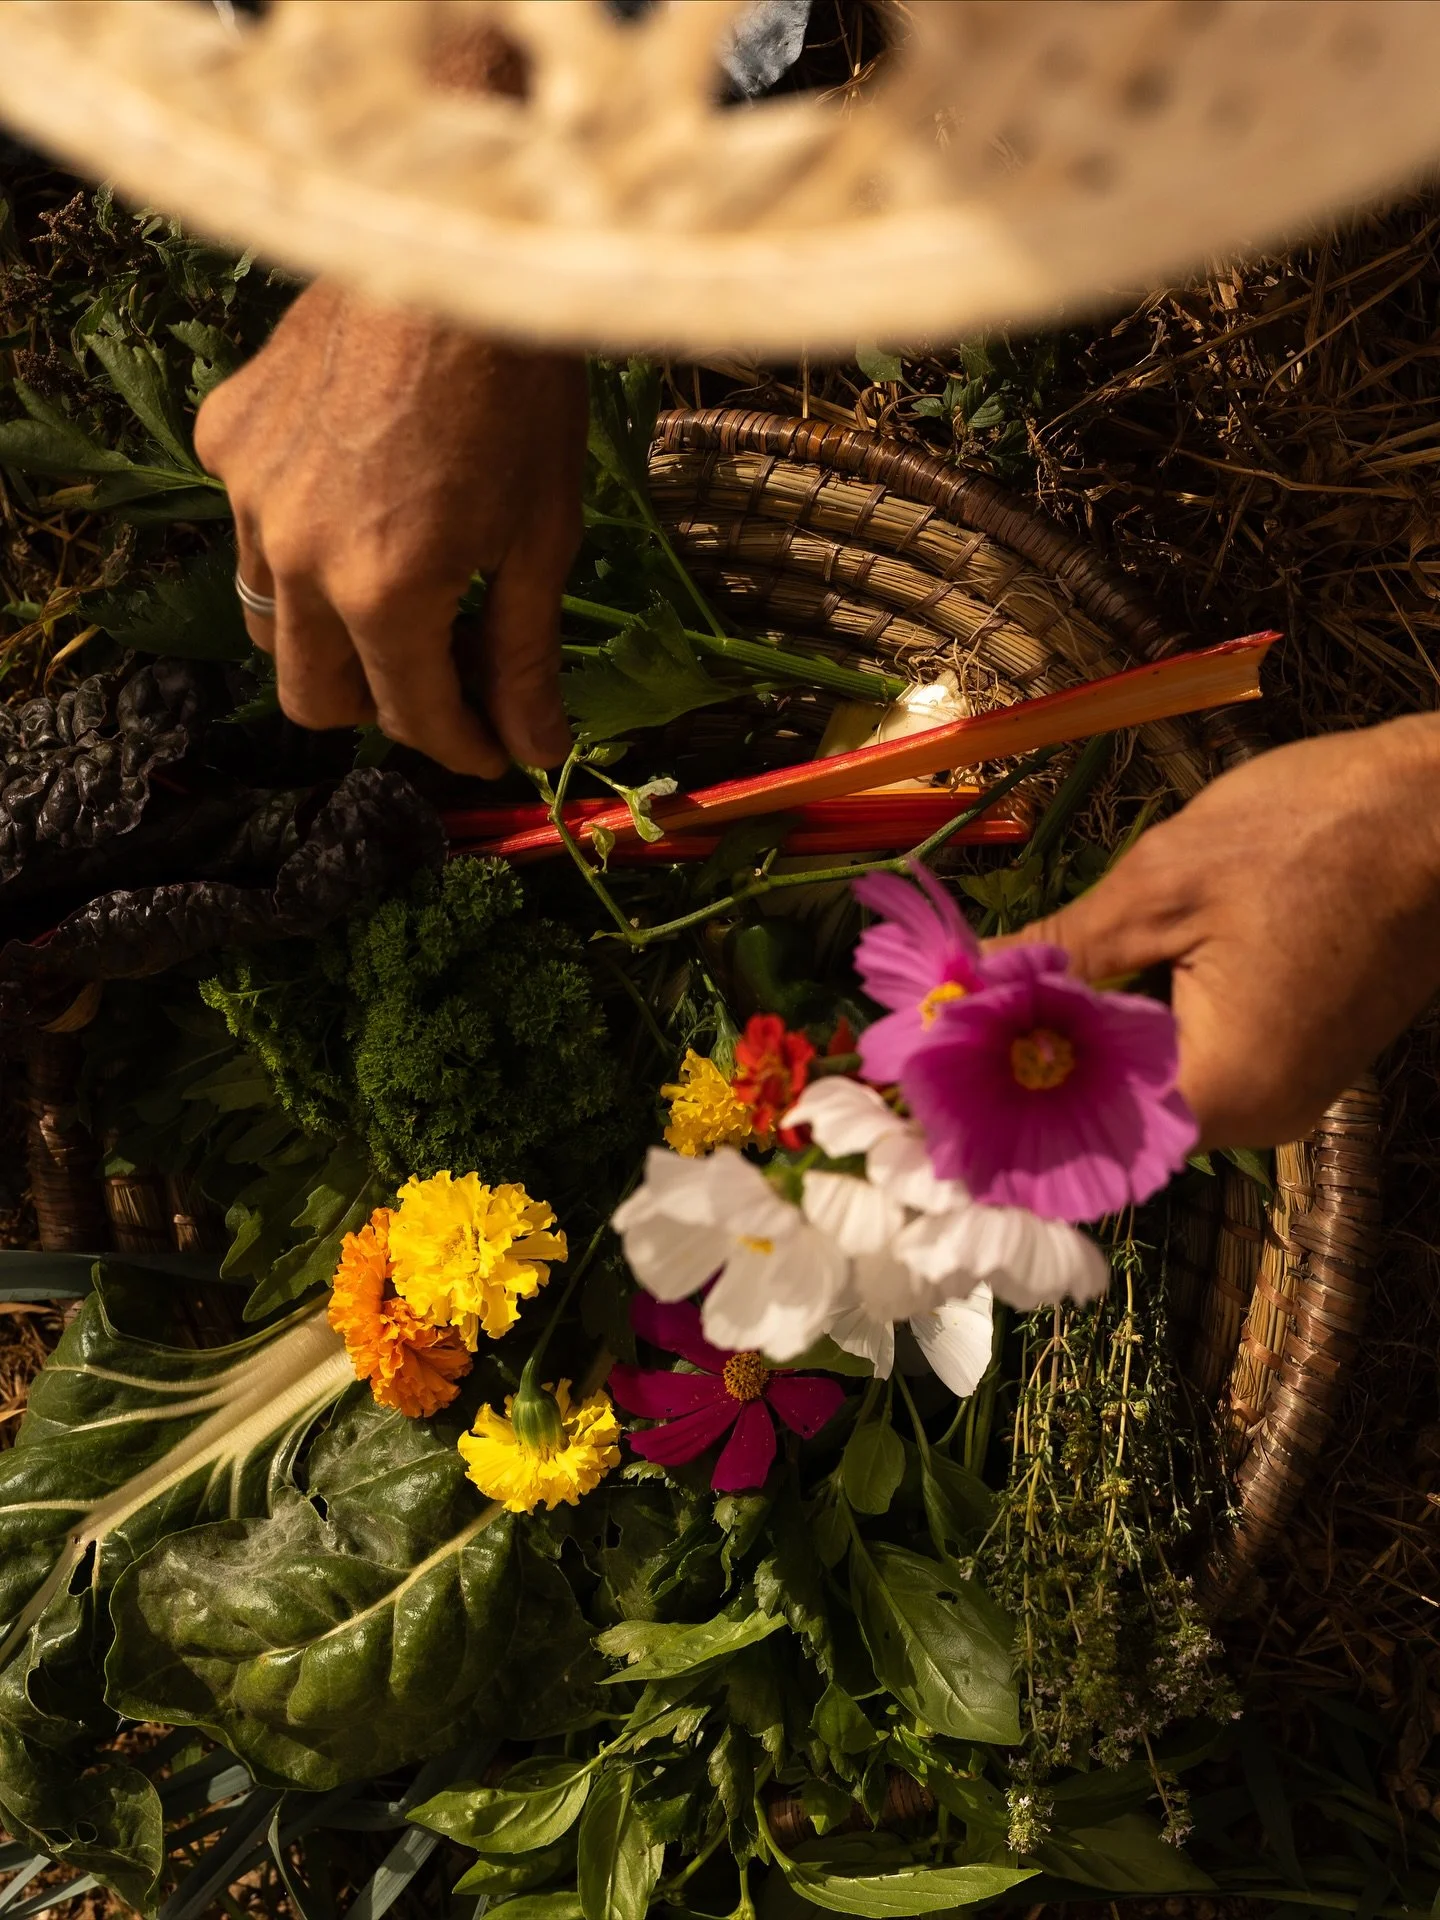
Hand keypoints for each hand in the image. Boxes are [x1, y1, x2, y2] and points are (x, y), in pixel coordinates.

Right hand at [194, 282, 586, 775]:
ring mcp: (250, 493)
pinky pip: (250, 523)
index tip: (495, 746)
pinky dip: (299, 537)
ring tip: (396, 599)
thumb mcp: (542, 535)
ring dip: (329, 635)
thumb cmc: (520, 389)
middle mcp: (298, 555)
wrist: (457, 242)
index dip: (461, 746)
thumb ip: (524, 654)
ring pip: (268, 618)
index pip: (411, 717)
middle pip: (312, 696)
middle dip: (380, 710)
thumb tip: (536, 749)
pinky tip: (354, 495)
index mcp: (384, 592)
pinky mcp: (227, 435)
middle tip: (441, 682)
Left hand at [991, 716, 1439, 1146]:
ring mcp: (1284, 1090)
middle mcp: (1258, 1117)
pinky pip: (1193, 1059)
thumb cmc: (1312, 832)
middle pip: (1111, 1114)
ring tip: (1003, 991)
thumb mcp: (1161, 883)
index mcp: (1224, 1091)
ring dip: (1082, 1039)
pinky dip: (1136, 1025)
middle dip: (1031, 1061)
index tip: (930, 1057)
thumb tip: (962, 990)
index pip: (1079, 1127)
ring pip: (1150, 1085)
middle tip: (954, 1013)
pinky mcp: (1297, 1055)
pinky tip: (1086, 982)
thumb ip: (1058, 953)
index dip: (998, 1093)